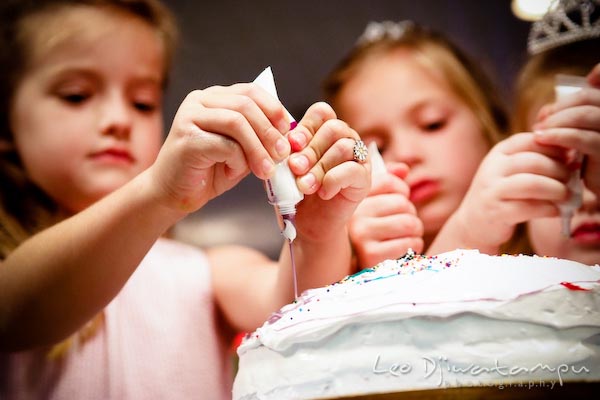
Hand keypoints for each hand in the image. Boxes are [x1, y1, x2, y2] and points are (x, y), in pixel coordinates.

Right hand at [150, 84, 290, 212]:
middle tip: (282, 154)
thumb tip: (289, 131)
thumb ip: (258, 136)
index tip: (288, 132)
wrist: (174, 193)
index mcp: (214, 98)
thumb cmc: (209, 171)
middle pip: (246, 105)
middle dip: (269, 131)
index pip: (250, 91)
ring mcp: (189, 117)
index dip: (274, 109)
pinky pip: (225, 144)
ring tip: (266, 169)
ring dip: (258, 148)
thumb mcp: (241, 149)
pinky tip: (233, 171)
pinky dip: (237, 160)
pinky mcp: (186, 138)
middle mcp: (199, 101)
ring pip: (237, 122)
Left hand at [286, 102, 370, 241]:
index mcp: (326, 132)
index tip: (292, 144)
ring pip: (344, 147)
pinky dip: (333, 180)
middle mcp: (346, 140)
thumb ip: (287, 152)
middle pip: (334, 128)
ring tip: (304, 185)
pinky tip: (323, 192)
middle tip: (295, 168)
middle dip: (311, 149)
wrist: (310, 223)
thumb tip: (285, 141)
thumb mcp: (286, 168)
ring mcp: (358, 159)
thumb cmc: (297, 192)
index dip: (307, 126)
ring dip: (319, 167)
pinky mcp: (365, 179)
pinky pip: (353, 170)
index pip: (322, 113)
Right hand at [347, 162, 423, 268]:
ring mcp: (361, 235)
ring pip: (409, 223)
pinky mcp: (370, 255)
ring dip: (415, 232)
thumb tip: (403, 169)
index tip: (399, 204)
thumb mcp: (375, 205)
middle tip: (405, 225)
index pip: (390, 182)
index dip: (403, 191)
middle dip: (411, 215)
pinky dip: (414, 247)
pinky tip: (404, 250)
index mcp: (354, 199)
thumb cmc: (371, 234)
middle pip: (402, 204)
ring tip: (407, 237)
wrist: (355, 271)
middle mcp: (354, 215)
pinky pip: (409, 244)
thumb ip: (388, 183)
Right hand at [448, 133, 569, 251]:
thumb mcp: (511, 169)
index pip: (531, 140)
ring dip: (556, 190)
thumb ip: (534, 159)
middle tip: (572, 179)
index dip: (554, 148)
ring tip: (566, 195)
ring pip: (532, 184)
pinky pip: (528, 208)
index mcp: (498, 152)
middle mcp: (492, 168)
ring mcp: (492, 191)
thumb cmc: (501, 192)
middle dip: (560, 170)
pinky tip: (556, 211)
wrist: (473, 221)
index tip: (568, 158)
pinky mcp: (495, 212)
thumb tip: (571, 154)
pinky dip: (548, 209)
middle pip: (534, 162)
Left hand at [533, 77, 599, 197]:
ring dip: (556, 121)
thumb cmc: (588, 167)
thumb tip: (545, 109)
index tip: (551, 111)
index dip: (573, 94)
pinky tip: (542, 140)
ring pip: (586, 115)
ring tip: (539, 132)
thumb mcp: (578, 138)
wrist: (599, 200)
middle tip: (541, 122)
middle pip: (590, 98)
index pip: (597, 89)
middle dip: (560, 108)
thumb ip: (567, 119)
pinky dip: (559, 136)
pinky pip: (583, 139)